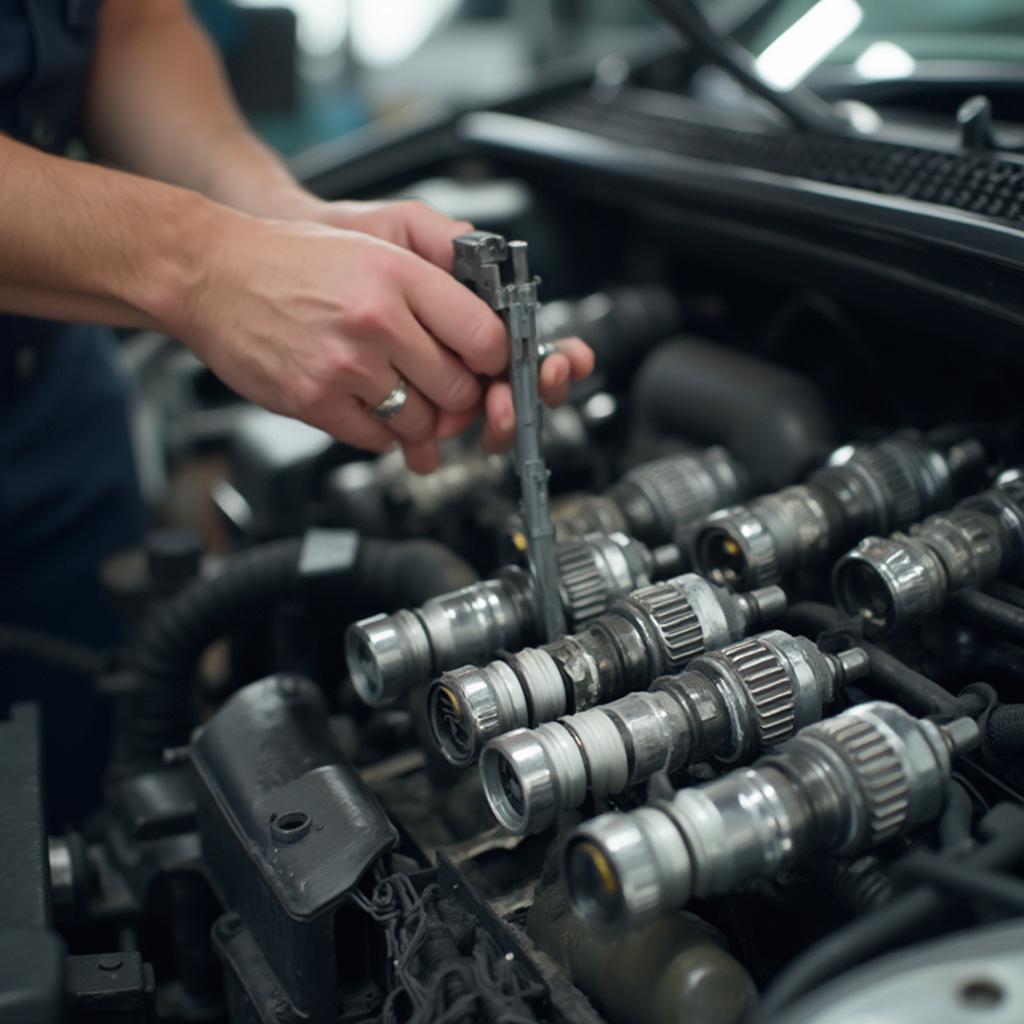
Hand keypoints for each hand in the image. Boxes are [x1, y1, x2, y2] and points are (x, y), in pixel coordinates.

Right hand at [166, 210, 507, 472]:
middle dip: (458, 396)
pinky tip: (364, 404)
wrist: (209, 274)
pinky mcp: (314, 400)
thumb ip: (436, 271)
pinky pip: (376, 439)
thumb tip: (483, 318)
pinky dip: (380, 432)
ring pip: (420, 420)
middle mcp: (376, 320)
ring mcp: (344, 365)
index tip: (486, 365)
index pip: (484, 336)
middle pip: (458, 388)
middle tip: (445, 389)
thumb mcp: (373, 241)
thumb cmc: (290, 261)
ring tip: (398, 394)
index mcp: (398, 275)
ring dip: (418, 418)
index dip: (493, 359)